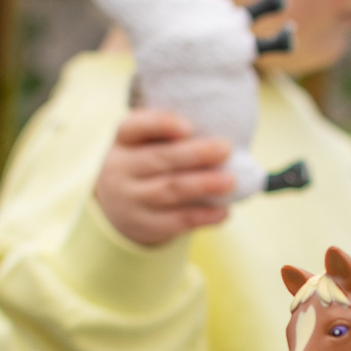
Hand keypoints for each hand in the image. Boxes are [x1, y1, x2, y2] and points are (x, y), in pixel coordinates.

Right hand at [93, 110, 234, 246]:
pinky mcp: (144, 225)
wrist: (120, 208)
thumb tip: (220, 139)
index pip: (135, 126)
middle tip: (225, 149)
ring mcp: (130, 199)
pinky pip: (176, 220)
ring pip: (169, 190)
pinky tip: (223, 211)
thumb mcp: (147, 145)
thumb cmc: (147, 166)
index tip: (189, 127)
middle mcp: (121, 168)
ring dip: (203, 185)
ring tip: (230, 181)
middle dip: (195, 154)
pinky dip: (203, 216)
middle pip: (159, 159)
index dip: (162, 125)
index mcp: (124, 140)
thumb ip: (173, 137)